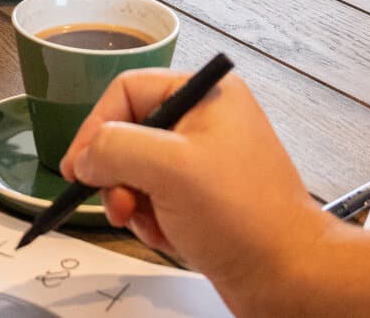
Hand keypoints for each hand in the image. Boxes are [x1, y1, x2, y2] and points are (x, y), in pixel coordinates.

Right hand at [58, 70, 344, 305]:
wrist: (289, 276)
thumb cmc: (249, 218)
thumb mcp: (169, 169)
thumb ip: (115, 148)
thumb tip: (87, 154)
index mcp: (204, 95)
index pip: (127, 92)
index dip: (96, 127)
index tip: (79, 165)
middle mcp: (205, 122)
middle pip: (129, 135)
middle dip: (116, 174)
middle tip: (116, 201)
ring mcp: (205, 162)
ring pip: (137, 172)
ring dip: (132, 202)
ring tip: (150, 222)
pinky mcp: (204, 199)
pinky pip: (155, 200)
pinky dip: (152, 221)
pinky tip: (170, 235)